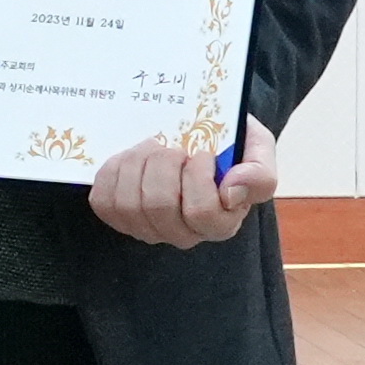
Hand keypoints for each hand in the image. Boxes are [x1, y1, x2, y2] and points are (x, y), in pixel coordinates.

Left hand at [87, 118, 285, 249]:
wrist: (198, 131)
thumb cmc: (231, 143)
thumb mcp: (259, 149)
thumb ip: (260, 173)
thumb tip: (232, 190)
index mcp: (221, 222)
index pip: (202, 213)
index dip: (198, 177)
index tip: (204, 153)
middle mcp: (183, 233)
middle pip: (160, 206)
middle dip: (164, 163)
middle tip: (174, 146)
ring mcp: (148, 228)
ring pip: (129, 204)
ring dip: (138, 163)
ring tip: (152, 147)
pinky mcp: (118, 216)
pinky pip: (104, 201)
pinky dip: (113, 172)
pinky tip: (130, 158)